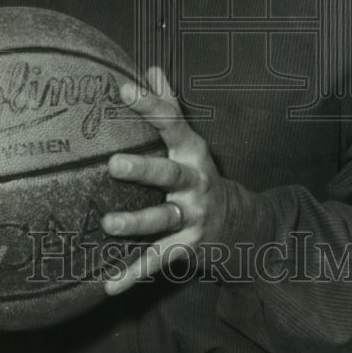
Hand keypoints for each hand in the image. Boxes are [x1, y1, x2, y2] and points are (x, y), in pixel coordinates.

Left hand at [101, 66, 229, 294]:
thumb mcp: (190, 141)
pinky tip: (108, 284)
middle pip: (169, 175)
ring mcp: (192, 218)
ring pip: (163, 221)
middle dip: (144, 170)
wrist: (243, 226)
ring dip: (136, 224)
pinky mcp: (186, 248)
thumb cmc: (201, 175)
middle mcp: (194, 184)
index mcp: (192, 153)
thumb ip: (170, 106)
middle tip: (114, 164)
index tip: (123, 89)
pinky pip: (157, 261)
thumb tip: (151, 68)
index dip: (149, 105)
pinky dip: (133, 274)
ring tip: (108, 224)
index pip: (171, 124)